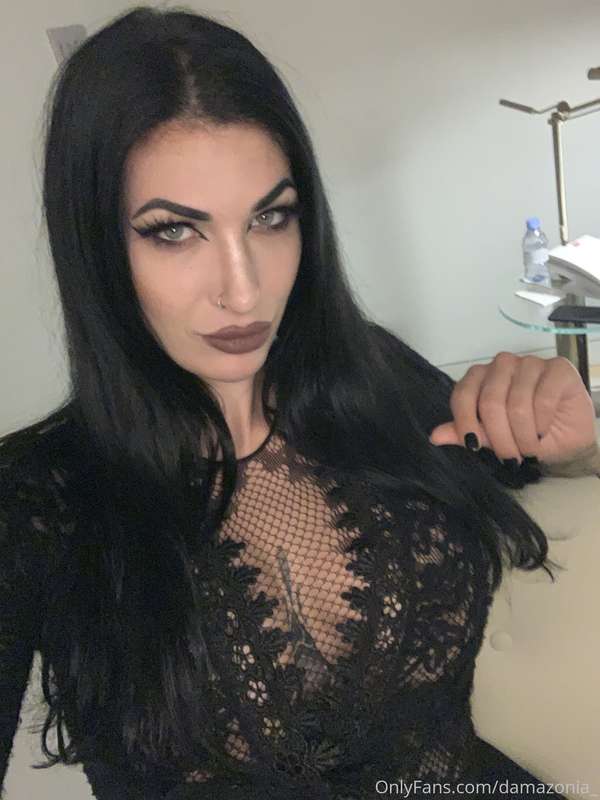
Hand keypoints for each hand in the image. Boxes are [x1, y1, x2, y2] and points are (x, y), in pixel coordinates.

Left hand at [430, 353, 596, 463]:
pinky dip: (541, 424)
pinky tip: (543, 432)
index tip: (472, 447)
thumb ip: (468, 432)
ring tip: (529, 450)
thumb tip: (435, 436)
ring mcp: (530, 363)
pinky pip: (542, 400)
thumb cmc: (527, 434)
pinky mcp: (558, 368)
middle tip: (510, 459)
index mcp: (480, 376)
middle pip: (490, 402)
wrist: (567, 439)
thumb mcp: (494, 438)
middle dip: (500, 438)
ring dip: (523, 436)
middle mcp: (503, 364)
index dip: (465, 422)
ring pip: (517, 404)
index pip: (463, 394)